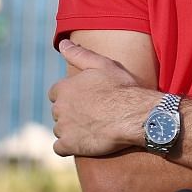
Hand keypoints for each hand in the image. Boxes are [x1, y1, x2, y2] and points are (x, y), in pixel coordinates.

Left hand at [49, 39, 152, 157]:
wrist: (136, 116)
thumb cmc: (123, 89)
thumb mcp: (103, 65)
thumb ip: (79, 54)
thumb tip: (62, 43)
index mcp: (64, 87)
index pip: (56, 93)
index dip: (72, 96)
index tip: (87, 100)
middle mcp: (59, 107)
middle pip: (58, 112)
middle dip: (71, 113)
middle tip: (93, 115)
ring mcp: (63, 127)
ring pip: (60, 129)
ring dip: (71, 130)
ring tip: (92, 129)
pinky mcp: (69, 145)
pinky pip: (59, 148)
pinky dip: (68, 146)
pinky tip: (83, 144)